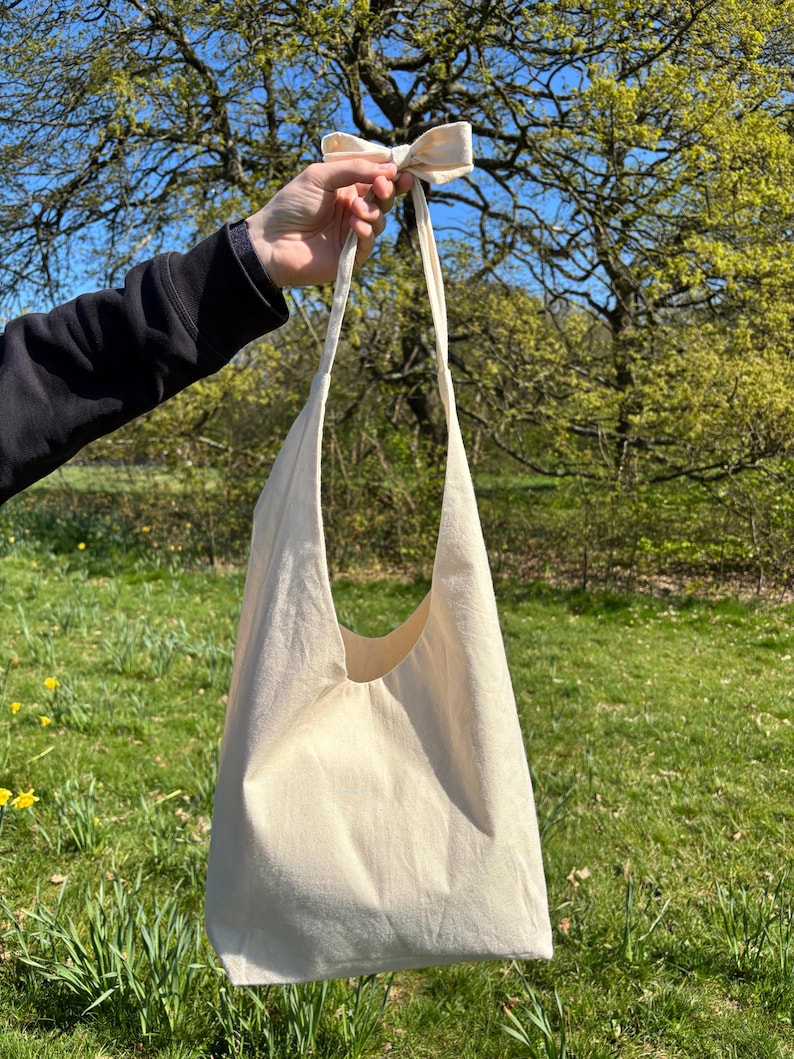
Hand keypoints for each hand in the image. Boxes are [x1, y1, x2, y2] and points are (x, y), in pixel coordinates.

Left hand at [245, 159, 413, 288]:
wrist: (272, 241)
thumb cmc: (291, 205)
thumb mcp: (321, 176)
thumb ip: (354, 169)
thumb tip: (390, 167)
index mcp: (346, 187)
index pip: (376, 178)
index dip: (390, 174)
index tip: (400, 170)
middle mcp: (352, 208)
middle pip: (384, 198)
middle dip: (387, 191)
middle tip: (382, 186)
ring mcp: (352, 232)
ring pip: (380, 219)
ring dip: (374, 211)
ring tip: (355, 209)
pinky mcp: (352, 255)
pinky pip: (370, 242)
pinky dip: (366, 231)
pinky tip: (355, 225)